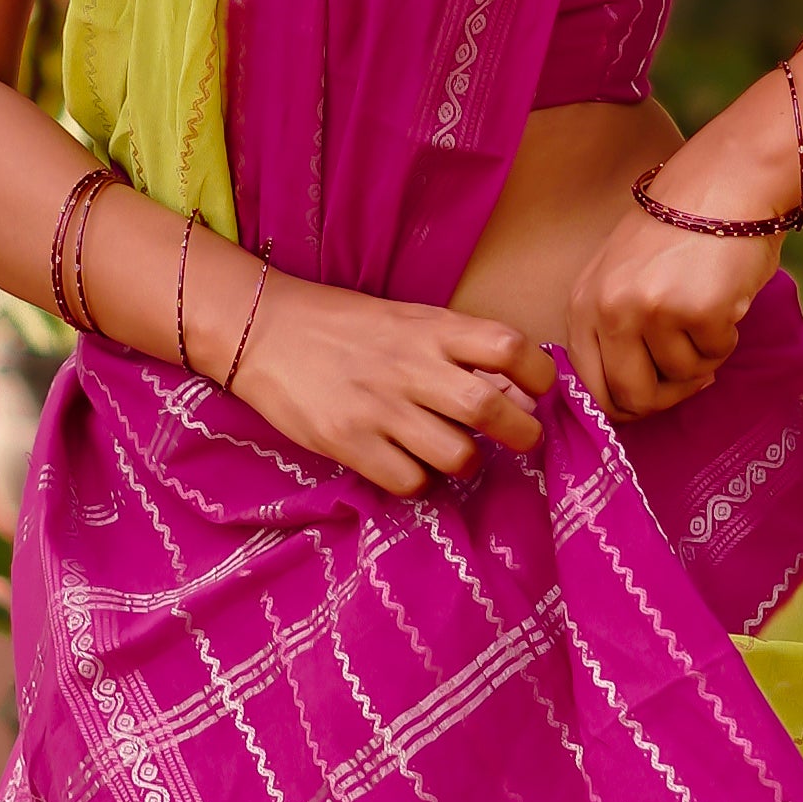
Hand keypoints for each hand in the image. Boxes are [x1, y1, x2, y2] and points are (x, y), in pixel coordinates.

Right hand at [227, 280, 554, 498]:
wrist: (263, 329)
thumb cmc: (345, 326)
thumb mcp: (407, 320)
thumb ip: (458, 351)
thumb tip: (520, 395)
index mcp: (431, 328)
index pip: (509, 346)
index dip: (539, 374)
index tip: (538, 390)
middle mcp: (409, 366)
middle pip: (489, 409)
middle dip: (522, 434)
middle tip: (522, 440)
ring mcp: (378, 407)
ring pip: (456, 455)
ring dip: (466, 462)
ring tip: (453, 453)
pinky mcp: (347, 441)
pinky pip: (409, 481)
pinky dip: (418, 481)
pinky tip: (407, 464)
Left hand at [559, 195, 775, 421]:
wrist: (727, 182)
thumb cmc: (678, 229)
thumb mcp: (621, 273)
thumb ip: (612, 326)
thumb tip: (623, 397)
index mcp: (583, 303)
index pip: (590, 386)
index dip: (624, 404)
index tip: (650, 397)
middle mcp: (610, 309)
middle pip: (631, 397)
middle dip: (666, 397)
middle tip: (691, 378)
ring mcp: (653, 311)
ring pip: (681, 377)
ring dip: (703, 357)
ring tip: (706, 314)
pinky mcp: (698, 311)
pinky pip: (715, 354)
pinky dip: (726, 337)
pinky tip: (724, 300)